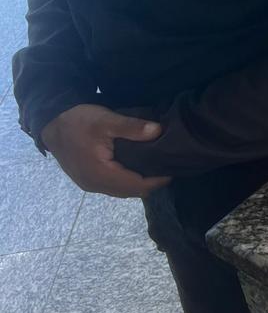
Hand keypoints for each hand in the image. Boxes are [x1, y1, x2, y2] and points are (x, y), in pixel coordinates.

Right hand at [41, 105, 170, 197]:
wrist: (50, 122)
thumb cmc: (78, 121)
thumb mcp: (106, 120)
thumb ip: (133, 127)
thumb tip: (158, 131)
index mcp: (101, 175)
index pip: (137, 186)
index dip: (157, 180)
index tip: (172, 169)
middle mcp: (95, 185)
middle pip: (131, 191)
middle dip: (150, 183)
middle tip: (166, 167)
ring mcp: (89, 183)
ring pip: (121, 190)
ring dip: (138, 183)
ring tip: (154, 167)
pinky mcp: (86, 178)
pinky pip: (112, 186)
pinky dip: (126, 180)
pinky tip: (135, 167)